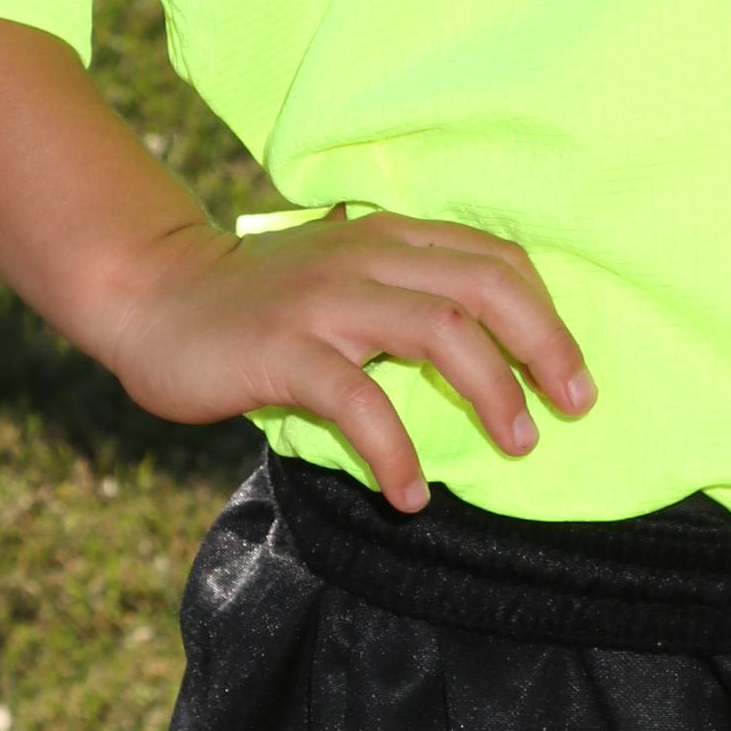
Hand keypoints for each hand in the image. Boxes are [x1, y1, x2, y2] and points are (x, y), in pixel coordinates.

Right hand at [102, 210, 594, 512]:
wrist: (156, 297)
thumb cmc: (262, 303)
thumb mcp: (345, 277)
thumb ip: (405, 295)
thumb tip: (491, 356)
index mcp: (389, 237)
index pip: (494, 258)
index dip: (547, 314)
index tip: (574, 376)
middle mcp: (367, 257)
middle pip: (484, 286)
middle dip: (544, 346)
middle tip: (574, 407)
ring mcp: (325, 299)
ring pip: (438, 329)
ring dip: (490, 391)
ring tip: (516, 444)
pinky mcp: (284, 349)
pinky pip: (356, 399)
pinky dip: (396, 449)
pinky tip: (411, 494)